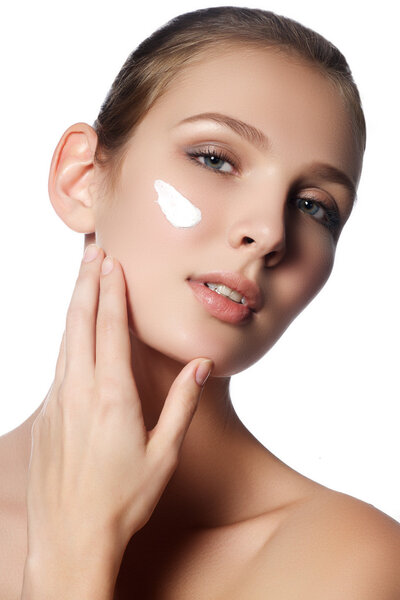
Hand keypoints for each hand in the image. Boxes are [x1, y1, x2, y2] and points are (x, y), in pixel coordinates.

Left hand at [26, 244, 212, 561]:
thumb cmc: (121, 501)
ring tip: (81, 277)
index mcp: (111, 397)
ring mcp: (58, 401)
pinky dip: (66, 334)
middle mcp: (79, 391)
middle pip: (79, 322)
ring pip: (64, 338)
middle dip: (86, 282)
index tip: (112, 261)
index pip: (111, 329)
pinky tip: (73, 328)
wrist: (69, 539)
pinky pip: (58, 361)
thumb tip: (198, 366)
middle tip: (91, 251)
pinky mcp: (48, 414)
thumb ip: (181, 405)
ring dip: (74, 303)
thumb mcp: (163, 456)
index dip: (112, 291)